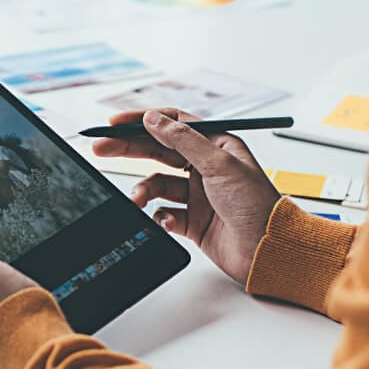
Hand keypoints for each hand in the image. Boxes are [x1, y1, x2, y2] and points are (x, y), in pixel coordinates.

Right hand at [92, 108, 280, 283]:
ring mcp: (197, 195)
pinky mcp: (191, 221)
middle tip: (101, 149)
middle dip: (129, 150)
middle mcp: (205, 167)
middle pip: (158, 151)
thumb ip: (183, 140)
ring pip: (157, 185)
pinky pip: (163, 214)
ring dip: (144, 192)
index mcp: (216, 146)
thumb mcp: (219, 164)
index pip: (173, 124)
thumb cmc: (256, 205)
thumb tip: (153, 119)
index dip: (143, 121)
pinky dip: (158, 217)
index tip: (116, 123)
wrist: (267, 250)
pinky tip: (163, 221)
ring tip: (137, 200)